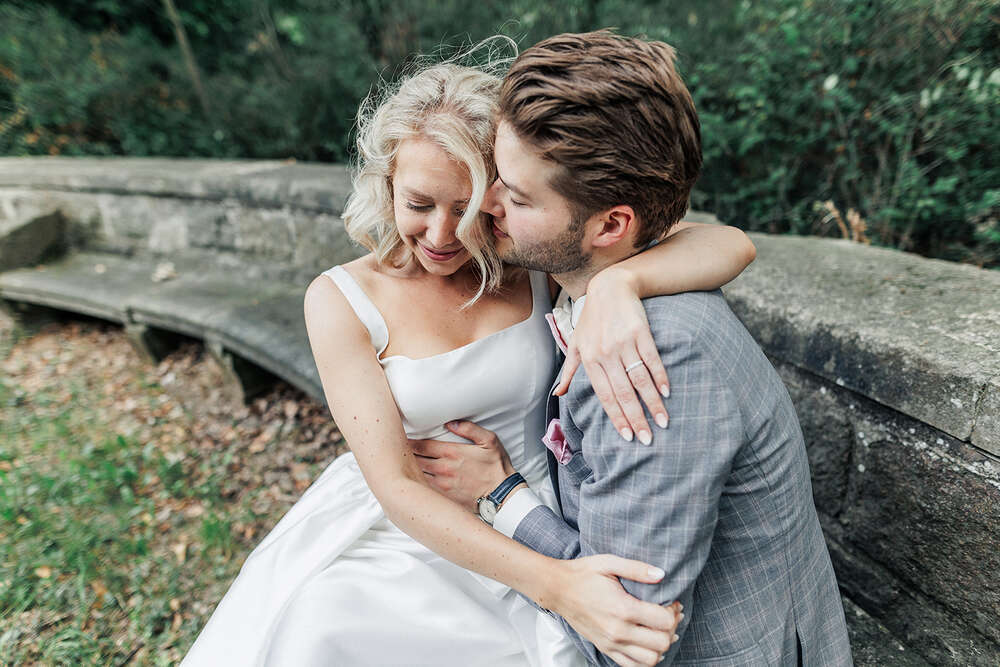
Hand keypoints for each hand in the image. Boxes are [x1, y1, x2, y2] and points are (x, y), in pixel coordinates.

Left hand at [409, 420, 512, 510]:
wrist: (503, 496)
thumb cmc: (497, 468)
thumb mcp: (489, 441)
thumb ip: (469, 429)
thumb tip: (451, 423)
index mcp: (452, 453)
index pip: (422, 445)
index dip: (409, 442)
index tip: (401, 438)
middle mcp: (443, 469)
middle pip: (415, 460)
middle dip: (405, 454)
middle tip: (394, 450)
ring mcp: (442, 485)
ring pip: (417, 475)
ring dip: (408, 470)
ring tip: (399, 465)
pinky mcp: (444, 498)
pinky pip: (424, 490)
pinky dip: (416, 484)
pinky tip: (411, 482)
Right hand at [547, 555, 681, 666]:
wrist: (557, 589)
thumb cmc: (583, 574)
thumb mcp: (609, 563)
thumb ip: (637, 569)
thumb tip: (662, 574)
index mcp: (622, 608)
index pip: (663, 621)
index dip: (674, 611)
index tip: (672, 602)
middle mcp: (618, 631)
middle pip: (662, 642)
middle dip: (671, 628)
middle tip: (669, 615)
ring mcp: (611, 643)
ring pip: (651, 659)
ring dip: (660, 646)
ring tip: (658, 630)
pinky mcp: (605, 648)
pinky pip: (632, 665)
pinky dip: (645, 658)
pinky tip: (646, 642)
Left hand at [557, 267, 669, 444]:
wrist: (610, 287)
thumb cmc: (592, 319)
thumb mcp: (576, 343)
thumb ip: (569, 370)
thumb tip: (558, 393)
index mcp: (590, 360)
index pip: (605, 396)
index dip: (617, 417)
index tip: (628, 436)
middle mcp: (605, 354)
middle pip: (623, 393)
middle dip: (636, 418)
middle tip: (648, 439)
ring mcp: (623, 343)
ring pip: (639, 380)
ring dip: (652, 403)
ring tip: (663, 421)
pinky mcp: (640, 332)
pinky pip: (652, 359)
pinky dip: (660, 377)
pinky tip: (666, 392)